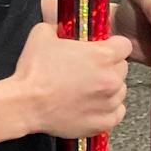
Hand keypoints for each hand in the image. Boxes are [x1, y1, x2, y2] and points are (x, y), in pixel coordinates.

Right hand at [9, 21, 132, 139]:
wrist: (25, 104)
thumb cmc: (33, 72)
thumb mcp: (42, 35)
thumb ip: (59, 27)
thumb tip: (62, 28)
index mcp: (101, 55)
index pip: (124, 45)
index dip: (113, 45)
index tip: (103, 49)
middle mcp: (111, 79)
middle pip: (122, 68)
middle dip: (109, 67)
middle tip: (89, 70)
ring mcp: (109, 102)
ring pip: (120, 91)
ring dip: (108, 88)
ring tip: (86, 89)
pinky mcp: (104, 122)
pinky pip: (117, 113)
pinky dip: (107, 109)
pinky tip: (92, 105)